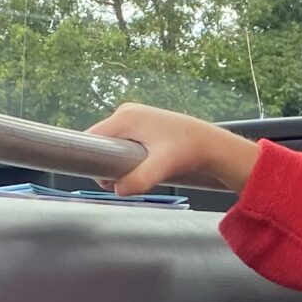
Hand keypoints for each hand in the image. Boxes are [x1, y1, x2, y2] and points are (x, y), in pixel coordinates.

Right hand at [87, 102, 260, 194]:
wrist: (209, 143)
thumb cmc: (188, 150)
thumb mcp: (164, 166)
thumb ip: (141, 178)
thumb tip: (119, 189)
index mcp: (125, 117)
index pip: (91, 138)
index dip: (93, 160)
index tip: (106, 179)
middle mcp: (126, 112)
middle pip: (100, 141)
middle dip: (106, 163)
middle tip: (126, 179)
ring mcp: (133, 116)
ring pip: (111, 143)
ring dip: (117, 160)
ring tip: (138, 171)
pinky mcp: (140, 123)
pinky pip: (121, 141)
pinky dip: (125, 155)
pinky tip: (142, 163)